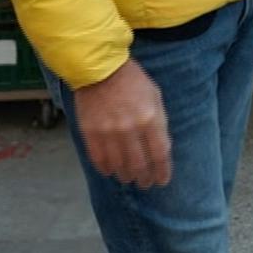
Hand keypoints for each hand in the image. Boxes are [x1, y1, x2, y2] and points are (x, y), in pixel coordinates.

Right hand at [71, 59, 171, 188]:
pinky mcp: (90, 133)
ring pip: (119, 166)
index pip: (159, 155)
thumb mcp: (154, 96)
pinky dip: (106, 169)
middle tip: (145, 183)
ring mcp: (108, 133)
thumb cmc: (132, 81)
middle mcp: (130, 129)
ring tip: (128, 178)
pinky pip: (99, 160)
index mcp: (150, 119)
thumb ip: (158, 122)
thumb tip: (160, 148)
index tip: (162, 180)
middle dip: (144, 179)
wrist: (99, 69)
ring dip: (126, 176)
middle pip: (139, 165)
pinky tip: (111, 171)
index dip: (162, 172)